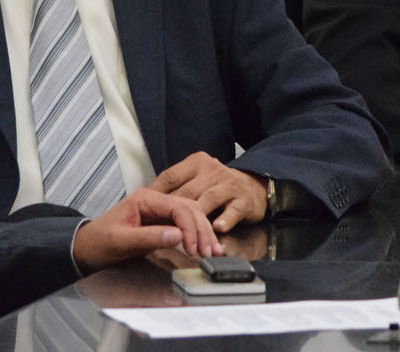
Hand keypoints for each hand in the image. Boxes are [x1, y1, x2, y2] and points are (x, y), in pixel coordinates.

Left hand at [72, 187, 221, 273]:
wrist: (87, 248)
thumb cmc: (99, 243)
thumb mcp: (121, 242)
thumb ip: (149, 237)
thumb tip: (177, 235)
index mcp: (144, 199)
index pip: (177, 207)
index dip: (190, 228)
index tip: (193, 247)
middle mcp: (154, 200)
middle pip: (188, 208)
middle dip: (201, 230)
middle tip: (209, 251)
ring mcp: (158, 210)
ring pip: (191, 215)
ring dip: (202, 232)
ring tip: (211, 251)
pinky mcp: (161, 222)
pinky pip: (185, 224)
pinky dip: (196, 235)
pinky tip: (203, 246)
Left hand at [149, 151, 269, 232]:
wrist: (256, 187)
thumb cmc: (218, 187)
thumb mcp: (197, 180)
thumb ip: (177, 188)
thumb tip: (149, 201)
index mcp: (196, 163)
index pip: (171, 176)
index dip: (156, 193)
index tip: (143, 210)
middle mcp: (212, 170)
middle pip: (188, 192)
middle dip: (174, 213)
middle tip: (161, 232)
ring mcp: (229, 184)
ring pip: (208, 200)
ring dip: (196, 220)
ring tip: (186, 236)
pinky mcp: (244, 200)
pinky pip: (233, 210)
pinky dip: (225, 219)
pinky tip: (217, 229)